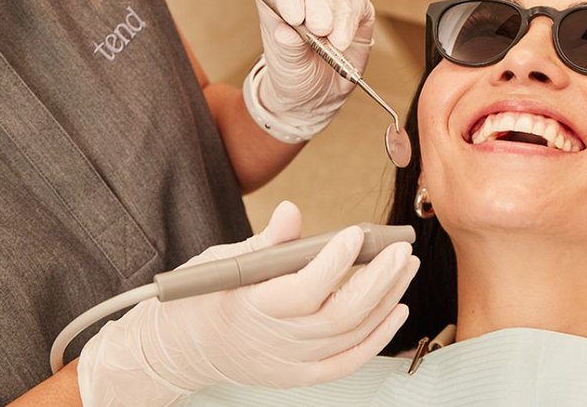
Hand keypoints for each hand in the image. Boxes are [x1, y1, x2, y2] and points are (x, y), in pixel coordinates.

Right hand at [78, 201, 417, 405]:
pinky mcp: (300, 375)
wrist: (181, 350)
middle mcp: (274, 340)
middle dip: (377, 281)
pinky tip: (396, 309)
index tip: (357, 234)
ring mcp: (290, 362)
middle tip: (400, 249)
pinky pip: (348, 362)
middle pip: (338, 316)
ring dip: (386, 300)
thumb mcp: (223, 261)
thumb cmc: (203, 300)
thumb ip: (267, 241)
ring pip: (350, 336)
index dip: (334, 263)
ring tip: (405, 268)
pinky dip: (377, 337)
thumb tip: (292, 211)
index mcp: (251, 307)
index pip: (303, 290)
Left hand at [254, 0, 374, 141]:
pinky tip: (343, 40)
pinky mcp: (357, 1)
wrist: (320, 89)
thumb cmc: (295, 70)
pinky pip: (358, 0)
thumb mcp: (286, 64)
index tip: (293, 17)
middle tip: (320, 29)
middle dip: (317, 1)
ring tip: (334, 44)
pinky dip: (352, 22)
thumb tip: (286, 32)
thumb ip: (286, 46)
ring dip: (338, 16)